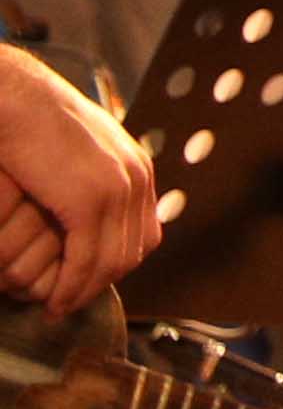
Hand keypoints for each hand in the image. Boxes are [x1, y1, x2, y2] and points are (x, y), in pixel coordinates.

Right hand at [0, 51, 159, 305]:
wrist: (14, 100)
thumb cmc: (33, 123)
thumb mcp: (79, 150)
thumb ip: (93, 176)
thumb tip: (89, 206)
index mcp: (137, 168)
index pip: (143, 232)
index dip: (117, 261)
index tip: (89, 281)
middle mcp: (136, 181)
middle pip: (131, 251)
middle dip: (101, 283)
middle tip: (71, 303)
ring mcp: (116, 192)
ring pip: (110, 262)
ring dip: (84, 292)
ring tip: (59, 308)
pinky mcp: (88, 203)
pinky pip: (85, 261)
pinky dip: (71, 288)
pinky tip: (53, 302)